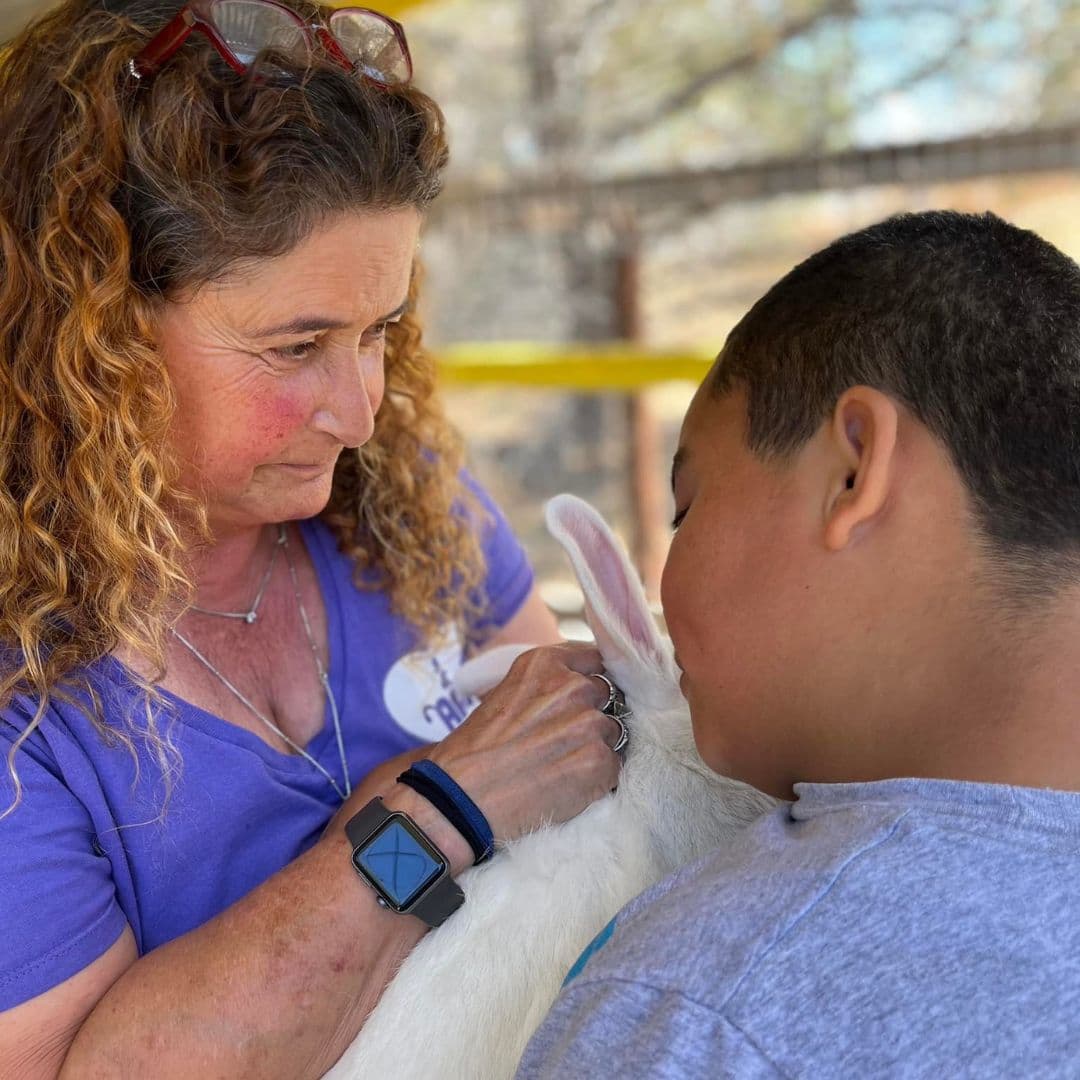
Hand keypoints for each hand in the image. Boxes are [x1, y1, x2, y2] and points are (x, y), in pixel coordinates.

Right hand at [422, 643, 624, 843]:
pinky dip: (598, 780)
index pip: (595, 658)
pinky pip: (614, 767)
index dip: (591, 681)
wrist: (460, 799)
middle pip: (608, 696)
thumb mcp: (504, 694)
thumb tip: (576, 685)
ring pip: (615, 732)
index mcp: (546, 663)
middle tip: (565, 742)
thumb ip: (544, 685)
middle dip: (593, 716)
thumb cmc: (473, 752)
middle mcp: (573, 686)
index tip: (583, 699)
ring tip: (562, 768)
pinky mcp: (599, 762)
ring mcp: (589, 724)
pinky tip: (568, 788)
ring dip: (597, 748)